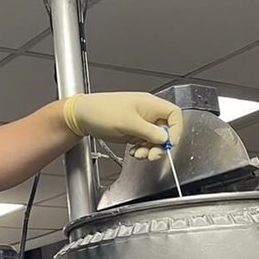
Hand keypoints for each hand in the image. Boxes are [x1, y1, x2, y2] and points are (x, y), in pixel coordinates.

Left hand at [63, 92, 182, 160]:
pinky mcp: (132, 132)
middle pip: (165, 130)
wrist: (82, 116)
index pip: (174, 115)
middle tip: (152, 155)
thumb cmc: (101, 110)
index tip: (169, 143)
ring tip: (140, 154)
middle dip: (160, 144)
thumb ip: (148, 131)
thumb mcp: (127, 122)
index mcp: (150, 104)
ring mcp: (140, 123)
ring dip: (150, 149)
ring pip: (155, 139)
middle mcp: (147, 113)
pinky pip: (144, 143)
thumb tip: (165, 138)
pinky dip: (142, 150)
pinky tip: (134, 152)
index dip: (176, 130)